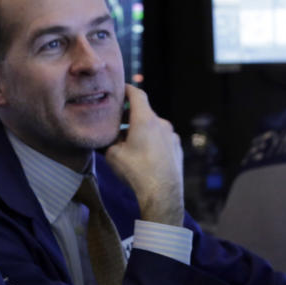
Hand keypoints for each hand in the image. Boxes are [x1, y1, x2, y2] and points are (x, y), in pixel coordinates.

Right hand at [104, 85, 184, 225]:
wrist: (162, 194)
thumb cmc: (135, 171)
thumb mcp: (112, 155)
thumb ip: (110, 141)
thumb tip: (108, 137)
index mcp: (145, 120)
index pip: (137, 94)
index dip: (127, 90)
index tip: (119, 90)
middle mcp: (161, 124)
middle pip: (144, 113)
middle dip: (130, 116)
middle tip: (116, 124)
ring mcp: (172, 136)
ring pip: (153, 127)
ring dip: (141, 130)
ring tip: (129, 143)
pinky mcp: (177, 149)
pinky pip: (161, 139)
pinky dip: (152, 141)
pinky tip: (144, 156)